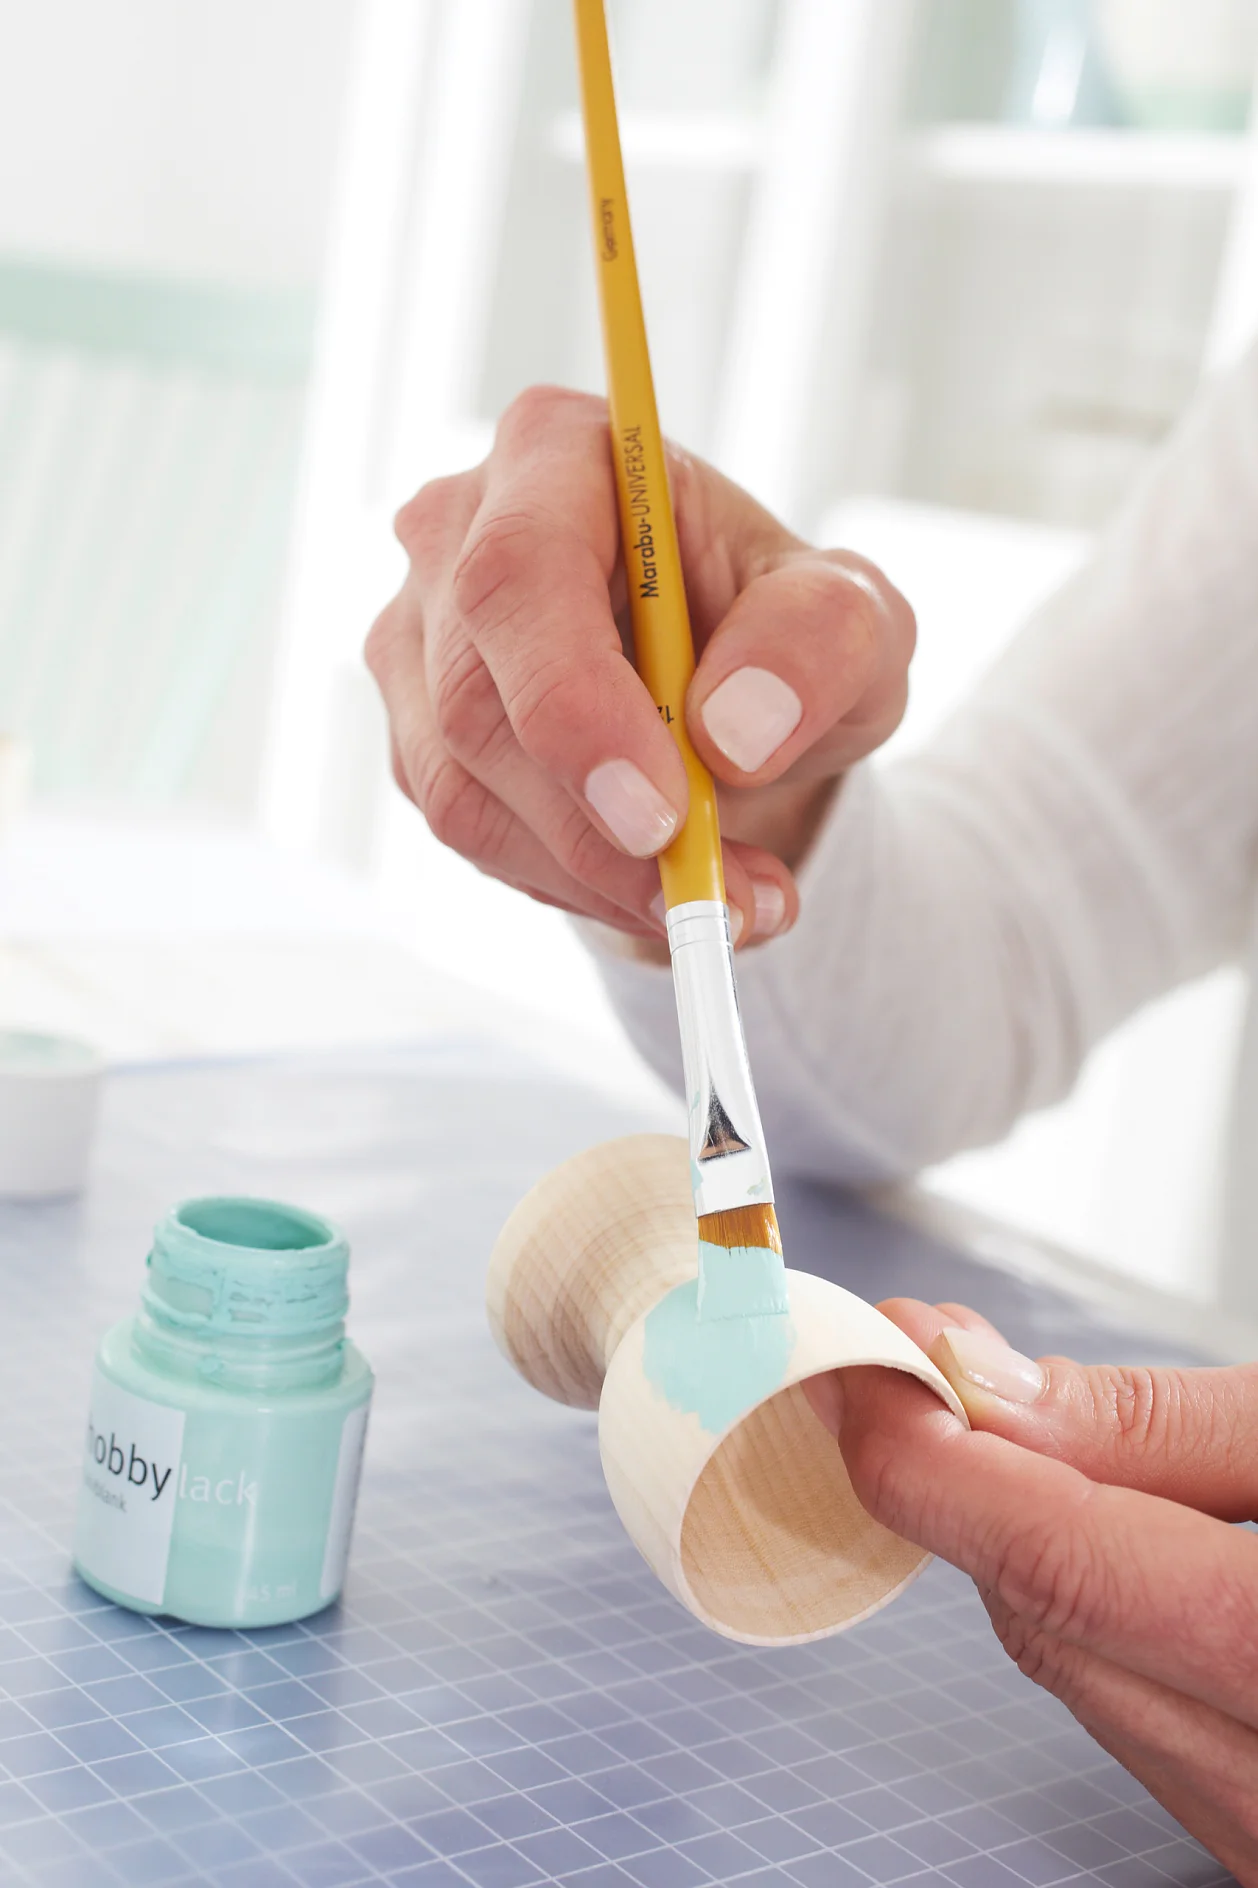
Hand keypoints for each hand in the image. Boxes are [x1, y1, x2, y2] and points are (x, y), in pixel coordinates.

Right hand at [366, 386, 914, 947]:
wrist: (741, 701)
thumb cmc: (788, 635)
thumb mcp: (857, 623)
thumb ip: (818, 644)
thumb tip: (734, 732)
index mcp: (554, 452)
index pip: (520, 572)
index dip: (574, 702)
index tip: (660, 813)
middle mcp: (455, 531)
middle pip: (475, 698)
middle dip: (595, 824)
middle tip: (713, 896)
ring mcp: (418, 636)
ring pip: (462, 787)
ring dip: (598, 874)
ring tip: (727, 902)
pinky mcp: (417, 731)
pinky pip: (468, 835)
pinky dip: (572, 883)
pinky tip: (657, 882)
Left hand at [805, 1300, 1257, 1880]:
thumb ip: (1159, 1425)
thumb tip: (976, 1386)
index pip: (1053, 1567)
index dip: (927, 1458)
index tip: (861, 1367)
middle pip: (1049, 1623)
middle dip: (966, 1481)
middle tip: (923, 1366)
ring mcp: (1256, 1832)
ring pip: (1081, 1671)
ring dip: (1031, 1539)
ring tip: (1030, 1426)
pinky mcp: (1251, 1830)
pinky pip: (1140, 1711)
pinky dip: (1100, 1607)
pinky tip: (1114, 1524)